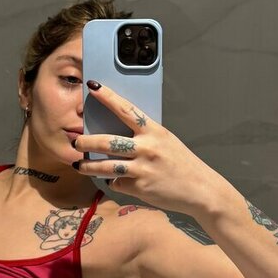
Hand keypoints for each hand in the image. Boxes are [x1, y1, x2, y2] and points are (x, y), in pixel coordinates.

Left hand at [73, 80, 225, 214]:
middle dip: (87, 141)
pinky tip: (115, 181)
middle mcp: (147, 148)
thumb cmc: (182, 164)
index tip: (93, 87)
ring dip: (88, 166)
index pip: (126, 109)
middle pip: (107, 142)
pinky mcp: (140, 187)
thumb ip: (145, 137)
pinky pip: (118, 183)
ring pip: (106, 166)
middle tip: (77, 141)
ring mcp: (142, 169)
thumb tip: (119, 134)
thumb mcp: (166, 141)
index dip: (108, 97)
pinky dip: (114, 182)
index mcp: (154, 131)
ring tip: (79, 165)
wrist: (200, 190)